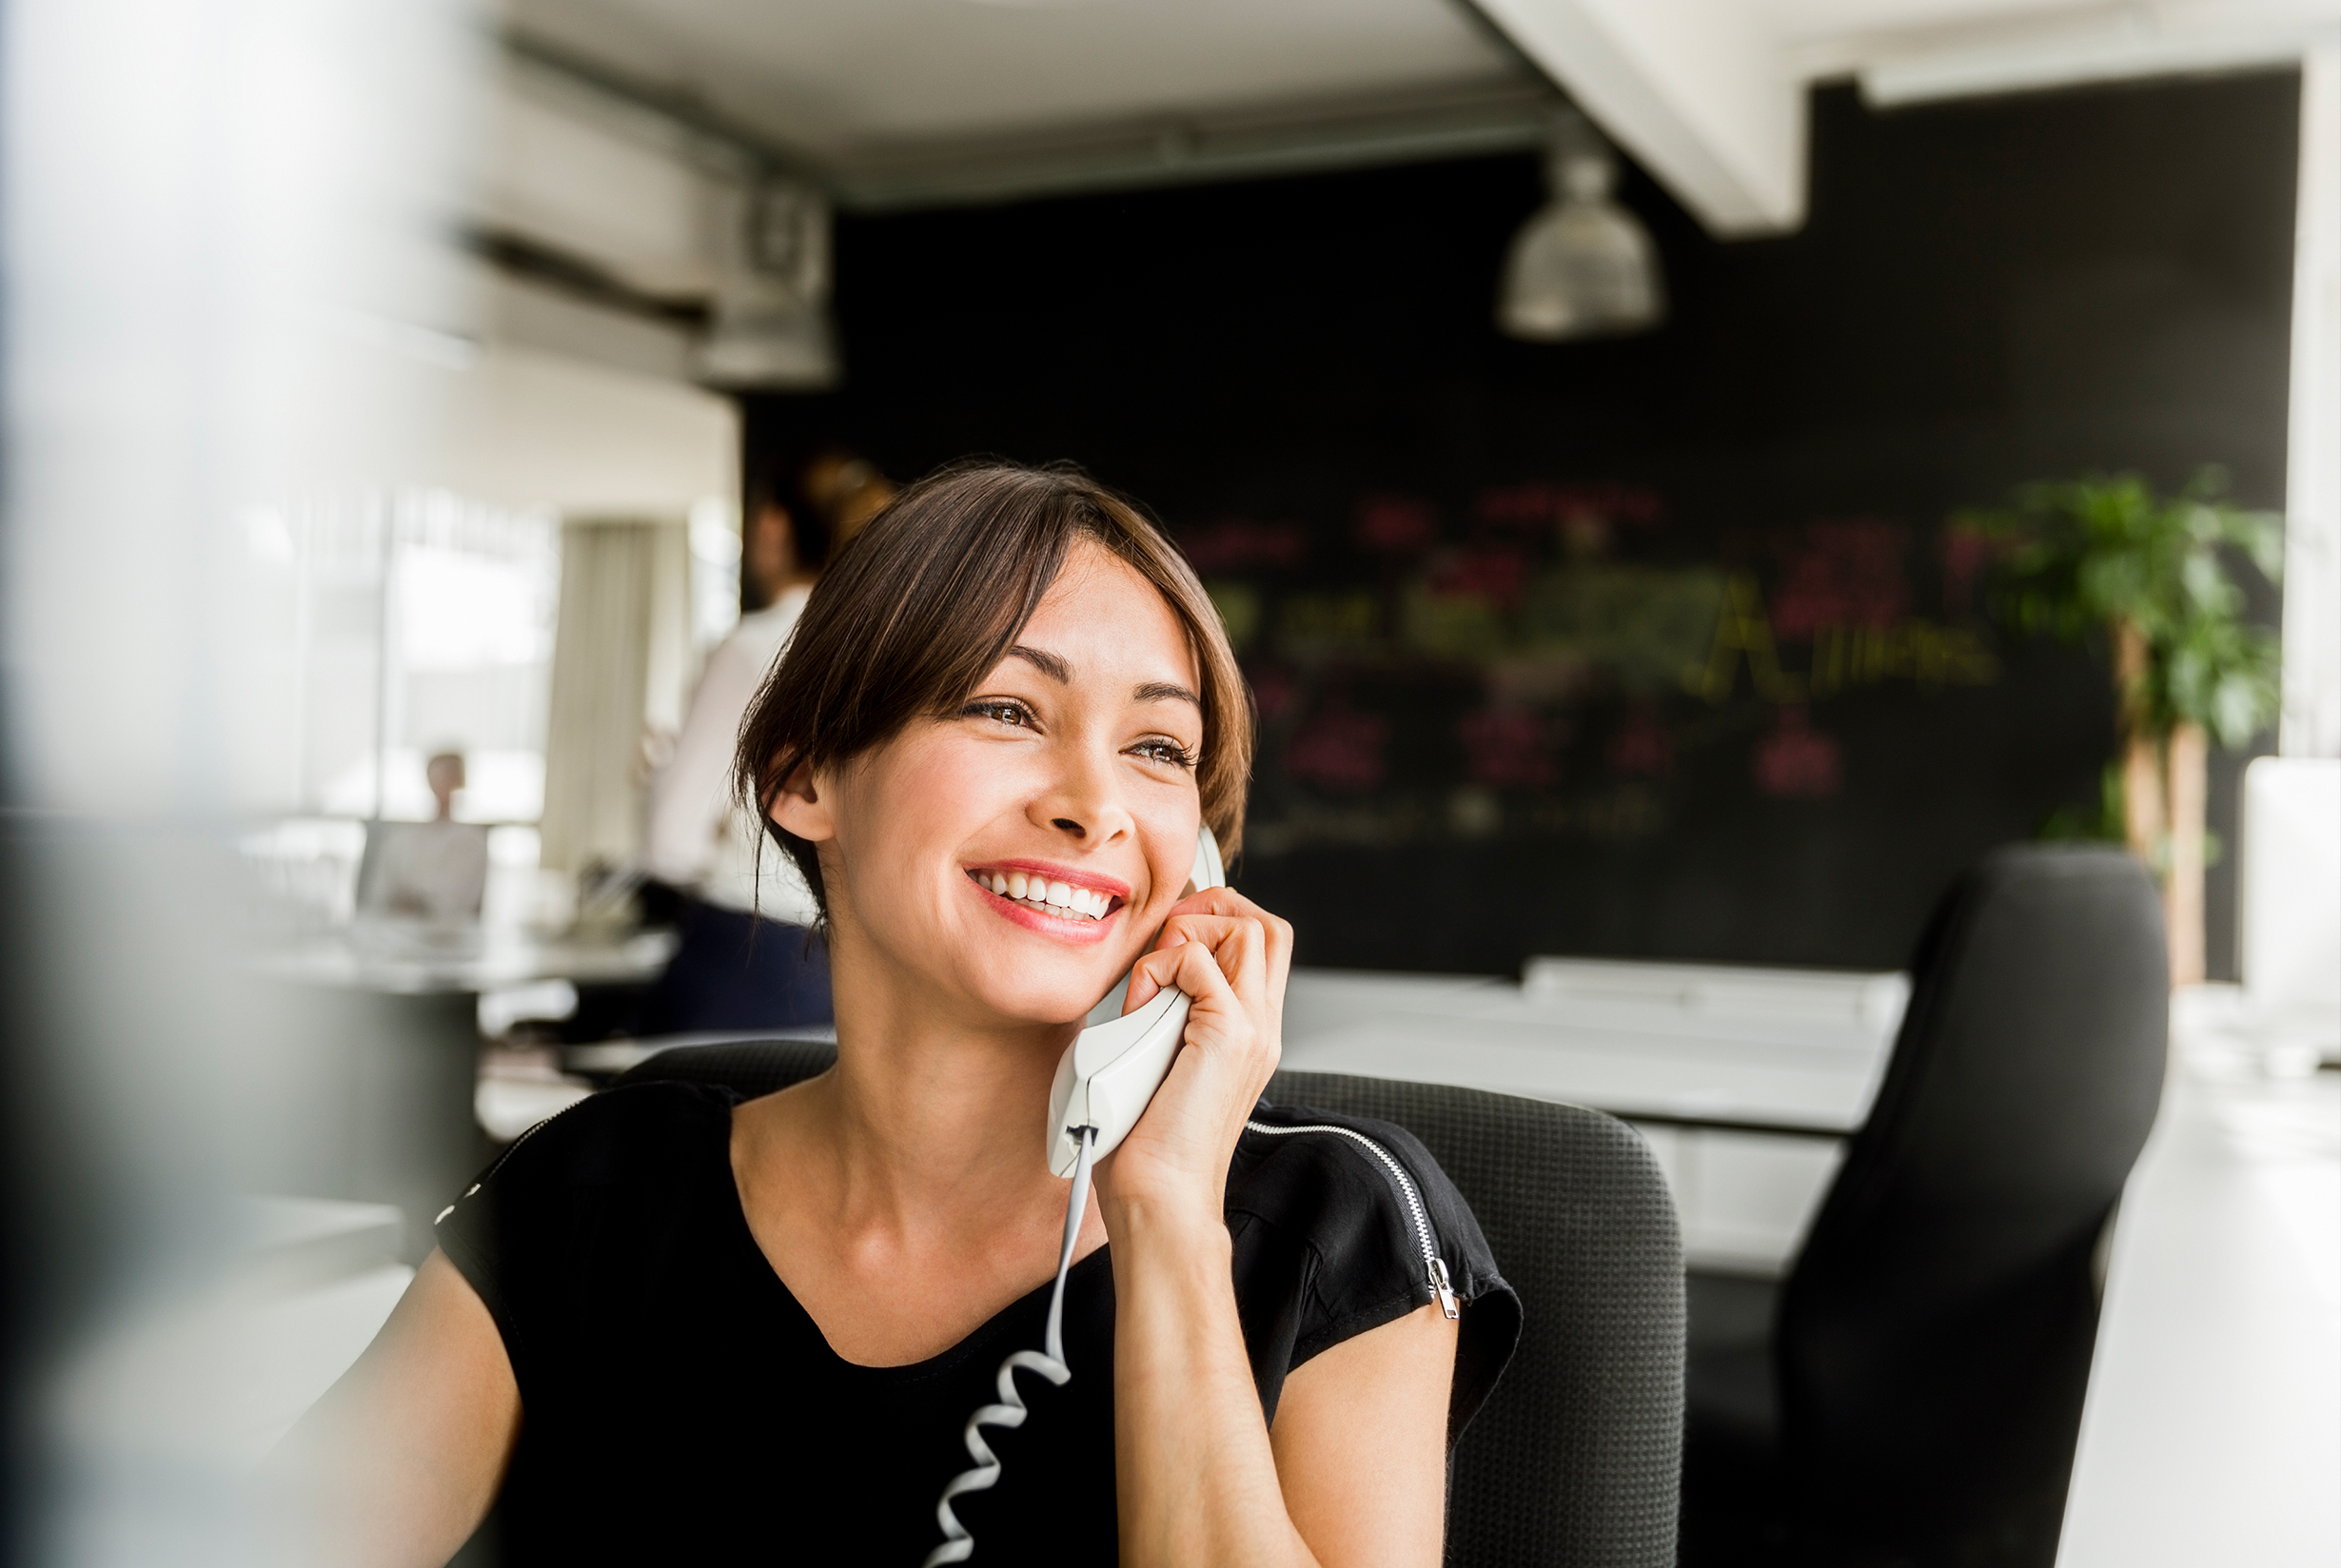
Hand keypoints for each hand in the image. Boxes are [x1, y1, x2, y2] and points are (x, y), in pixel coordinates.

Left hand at [1095, 887, 1293, 1225]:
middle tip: (1164, 940)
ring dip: (1188, 934)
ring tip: (1152, 978)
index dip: (1215, 923)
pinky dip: (1161, 965)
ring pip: (1250, 928)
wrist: (1160, 1201)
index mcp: (1250, 1035)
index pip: (1261, 947)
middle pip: (1267, 926)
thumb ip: (1164, 1022)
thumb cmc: (1147, 1150)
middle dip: (1210, 910)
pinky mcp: (1227, 1036)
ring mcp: (1252, 1030)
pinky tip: (1138, 1003)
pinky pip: (1200, 960)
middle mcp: (1261, 1028)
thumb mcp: (1160, 1067)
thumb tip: (1133, 989)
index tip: (1163, 944)